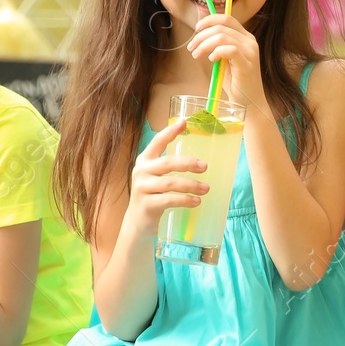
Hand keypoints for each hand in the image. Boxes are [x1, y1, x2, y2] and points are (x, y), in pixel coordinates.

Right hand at [120, 118, 208, 242]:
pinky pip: (169, 200)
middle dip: (188, 163)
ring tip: (206, 188)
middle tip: (205, 166)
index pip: (157, 142)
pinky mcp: (146, 205)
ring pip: (171, 183)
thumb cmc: (153, 195)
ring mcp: (142, 188)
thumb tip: (197, 158)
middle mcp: (141, 172)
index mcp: (144, 160)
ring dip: (191, 185)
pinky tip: (196, 201)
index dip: (170, 132)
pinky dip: (185, 200)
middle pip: (167, 163)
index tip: (184, 122)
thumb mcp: (156, 177)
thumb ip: (168, 165)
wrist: (138, 223)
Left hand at [188, 9, 265, 115]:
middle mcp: (250, 41)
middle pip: (221, 27)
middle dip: (201, 36)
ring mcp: (250, 52)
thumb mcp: (224, 58)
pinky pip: (230, 50)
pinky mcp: (247, 64)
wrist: (249, 102)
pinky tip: (211, 60)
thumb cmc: (235, 81)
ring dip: (204, 45)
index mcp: (245, 37)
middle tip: (191, 48)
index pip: (227, 18)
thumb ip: (217, 45)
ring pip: (222, 37)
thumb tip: (200, 34)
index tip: (196, 29)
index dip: (209, 20)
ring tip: (197, 55)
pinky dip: (216, 52)